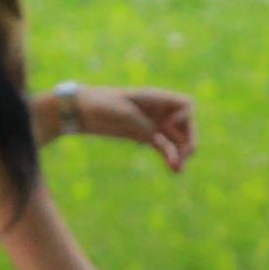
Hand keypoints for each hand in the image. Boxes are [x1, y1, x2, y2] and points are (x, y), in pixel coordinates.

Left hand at [69, 86, 196, 171]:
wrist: (81, 110)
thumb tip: (159, 141)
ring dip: (180, 154)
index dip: (185, 118)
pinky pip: (164, 148)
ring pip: (177, 140)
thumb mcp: (123, 113)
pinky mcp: (144, 137)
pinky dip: (170, 157)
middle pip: (186, 126)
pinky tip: (174, 169)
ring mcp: (153, 124)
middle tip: (183, 158)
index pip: (187, 105)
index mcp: (156, 99)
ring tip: (178, 170)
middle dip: (188, 141)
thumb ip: (142, 125)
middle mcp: (159, 111)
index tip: (168, 126)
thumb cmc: (100, 104)